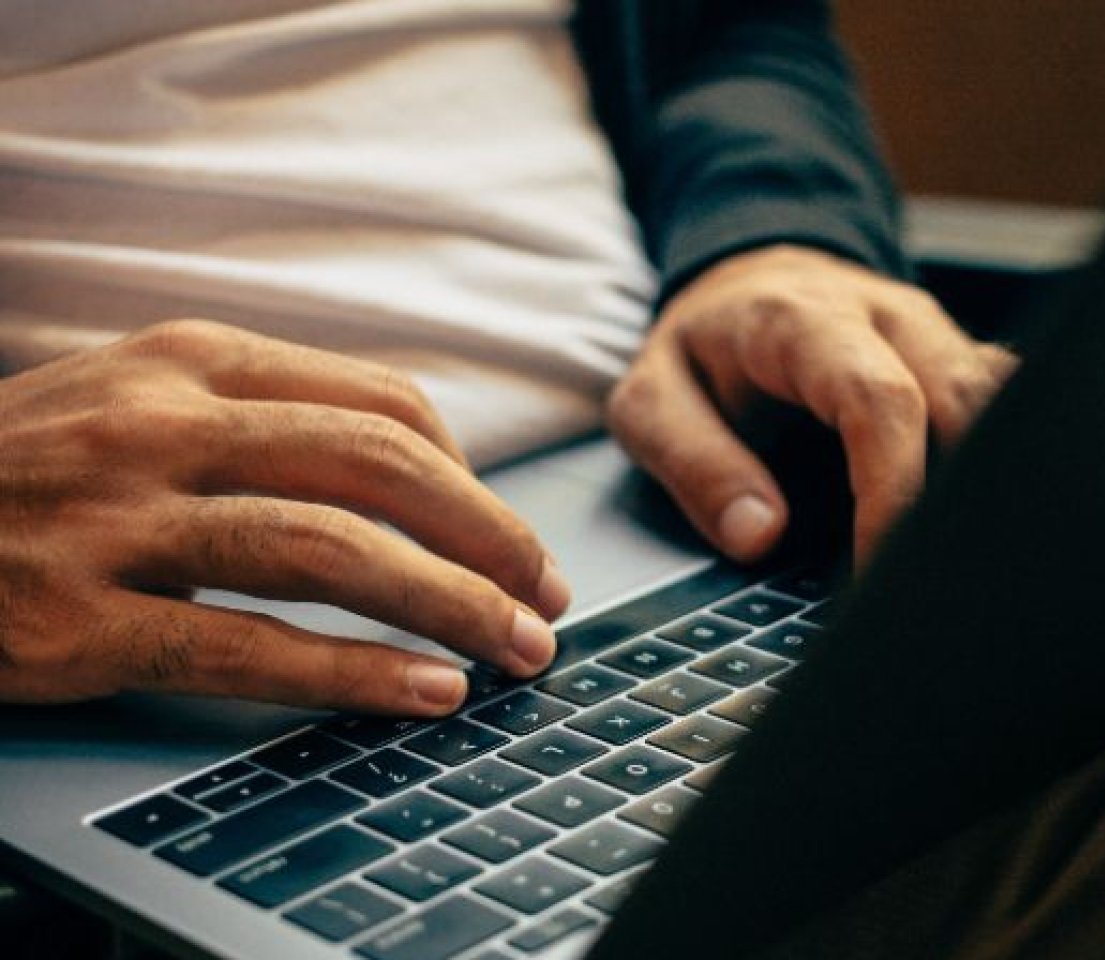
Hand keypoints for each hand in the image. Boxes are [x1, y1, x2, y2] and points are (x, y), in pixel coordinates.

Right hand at [0, 321, 568, 714]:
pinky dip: (354, 672)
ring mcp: (115, 519)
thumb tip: (417, 473)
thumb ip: (265, 417)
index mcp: (192, 359)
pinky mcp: (76, 620)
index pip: (383, 402)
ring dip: (448, 604)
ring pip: (329, 551)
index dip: (473, 477)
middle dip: (489, 539)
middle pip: (379, 468)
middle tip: (546, 597)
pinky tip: (423, 692)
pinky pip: (246, 648)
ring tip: (515, 650)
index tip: (512, 535)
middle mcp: (161, 422)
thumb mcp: (142, 399)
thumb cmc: (29, 468)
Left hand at [608, 245, 1016, 561]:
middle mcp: (888, 317)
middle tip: (926, 584)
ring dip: (989, 483)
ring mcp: (935, 334)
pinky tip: (973, 526)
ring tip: (956, 563)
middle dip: (957, 499)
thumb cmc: (702, 349)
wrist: (745, 283)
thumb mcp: (651, 400)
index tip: (879, 567)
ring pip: (1004, 402)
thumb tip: (759, 534)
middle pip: (967, 400)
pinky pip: (1007, 405)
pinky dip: (1000, 464)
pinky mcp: (958, 359)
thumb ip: (695, 463)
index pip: (881, 401)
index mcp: (806, 320)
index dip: (893, 489)